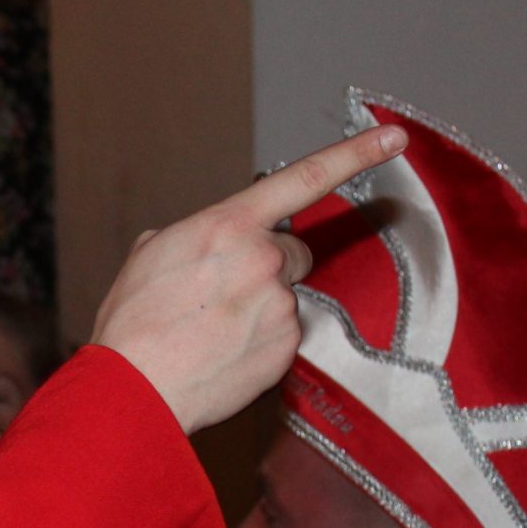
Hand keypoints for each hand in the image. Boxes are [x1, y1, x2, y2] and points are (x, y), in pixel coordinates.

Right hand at [90, 128, 407, 434]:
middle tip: (222, 295)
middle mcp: (264, 260)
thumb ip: (194, 235)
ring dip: (258, 310)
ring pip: (285, 298)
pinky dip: (258, 343)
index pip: (305, 178)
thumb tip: (205, 243)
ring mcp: (281, 306)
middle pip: (293, 252)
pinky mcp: (287, 348)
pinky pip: (283, 336)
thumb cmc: (133, 323)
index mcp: (229, 225)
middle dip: (268, 268)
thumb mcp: (151, 253)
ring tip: (210, 332)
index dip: (355, 154)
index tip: (392, 138)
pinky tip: (222, 354)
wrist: (134, 389)